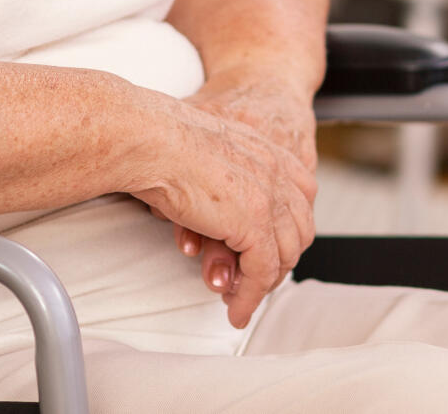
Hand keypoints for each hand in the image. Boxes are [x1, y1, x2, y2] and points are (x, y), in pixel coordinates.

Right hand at [167, 70, 320, 315]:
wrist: (149, 138)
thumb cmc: (161, 141)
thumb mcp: (208, 154)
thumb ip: (226, 177)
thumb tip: (217, 210)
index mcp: (269, 152)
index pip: (298, 203)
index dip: (284, 234)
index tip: (266, 254)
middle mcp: (277, 173)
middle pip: (298, 232)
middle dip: (278, 264)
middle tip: (253, 283)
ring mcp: (269, 199)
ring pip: (283, 257)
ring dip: (262, 286)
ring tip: (239, 300)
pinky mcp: (254, 225)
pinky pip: (261, 274)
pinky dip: (248, 298)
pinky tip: (235, 309)